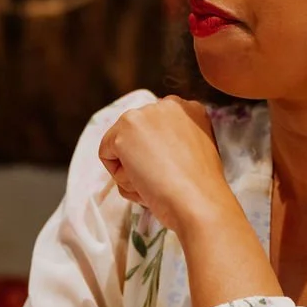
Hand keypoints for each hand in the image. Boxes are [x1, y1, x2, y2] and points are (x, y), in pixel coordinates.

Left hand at [99, 96, 234, 235]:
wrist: (198, 202)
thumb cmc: (200, 189)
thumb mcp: (197, 151)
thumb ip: (176, 140)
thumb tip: (147, 150)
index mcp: (189, 109)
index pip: (156, 130)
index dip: (160, 156)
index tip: (174, 171)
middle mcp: (167, 104)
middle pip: (138, 136)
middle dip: (144, 160)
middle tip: (165, 179)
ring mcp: (144, 114)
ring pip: (122, 145)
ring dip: (133, 170)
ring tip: (157, 182)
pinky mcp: (124, 131)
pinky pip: (107, 155)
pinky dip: (119, 175)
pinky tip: (143, 180)